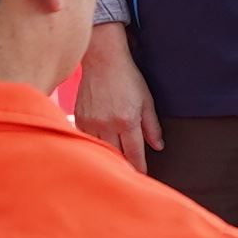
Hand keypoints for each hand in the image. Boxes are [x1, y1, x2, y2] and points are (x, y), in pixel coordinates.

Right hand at [72, 24, 164, 170]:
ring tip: (114, 164)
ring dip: (108, 156)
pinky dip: (95, 144)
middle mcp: (107, 124)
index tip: (142, 177)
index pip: (134, 153)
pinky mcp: (79, 118)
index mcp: (127, 120)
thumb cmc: (127, 78)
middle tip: (130, 174)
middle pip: (116, 155)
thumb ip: (152, 126)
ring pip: (100, 149)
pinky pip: (87, 139)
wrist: (103, 61)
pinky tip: (100, 146)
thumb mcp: (146, 100)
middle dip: (124, 166)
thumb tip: (158, 146)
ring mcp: (91, 122)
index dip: (139, 167)